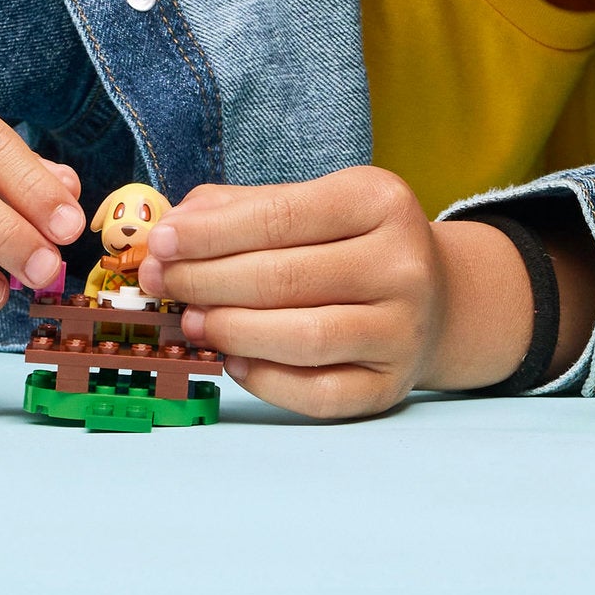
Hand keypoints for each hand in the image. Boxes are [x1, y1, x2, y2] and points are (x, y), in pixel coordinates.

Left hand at [136, 167, 533, 418]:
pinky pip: (318, 394)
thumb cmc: (349, 242)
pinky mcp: (392, 384)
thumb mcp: (311, 203)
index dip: (211, 234)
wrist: (435, 295)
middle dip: (206, 281)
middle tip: (162, 284)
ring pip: (303, 338)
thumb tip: (170, 232)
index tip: (160, 243)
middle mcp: (402, 262)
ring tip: (193, 321)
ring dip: (232, 330)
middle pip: (285, 278)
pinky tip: (233, 360)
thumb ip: (239, 209)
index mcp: (380, 200)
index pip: (281, 217)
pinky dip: (265, 380)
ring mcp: (403, 328)